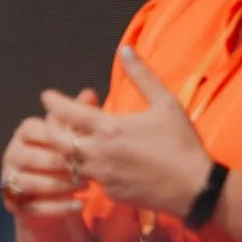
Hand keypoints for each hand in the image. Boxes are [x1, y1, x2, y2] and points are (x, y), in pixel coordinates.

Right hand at [0, 89, 98, 220]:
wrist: (56, 198)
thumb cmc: (67, 160)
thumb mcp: (73, 136)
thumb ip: (78, 117)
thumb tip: (89, 93)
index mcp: (25, 132)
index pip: (36, 130)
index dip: (59, 140)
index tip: (83, 148)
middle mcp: (12, 153)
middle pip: (32, 158)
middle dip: (61, 165)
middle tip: (88, 170)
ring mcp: (10, 179)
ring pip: (30, 183)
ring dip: (59, 186)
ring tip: (85, 187)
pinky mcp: (14, 204)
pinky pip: (34, 206)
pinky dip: (58, 207)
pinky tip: (79, 206)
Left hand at [41, 47, 213, 216]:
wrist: (194, 188)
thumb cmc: (181, 143)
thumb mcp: (166, 103)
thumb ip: (142, 75)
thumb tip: (125, 49)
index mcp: (109, 129)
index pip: (67, 112)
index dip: (53, 102)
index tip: (46, 95)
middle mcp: (98, 153)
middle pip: (56, 140)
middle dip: (50, 127)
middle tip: (55, 119)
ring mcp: (101, 176)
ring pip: (68, 161)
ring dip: (66, 148)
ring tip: (74, 137)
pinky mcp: (108, 193)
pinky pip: (88, 178)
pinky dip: (86, 166)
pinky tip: (97, 159)